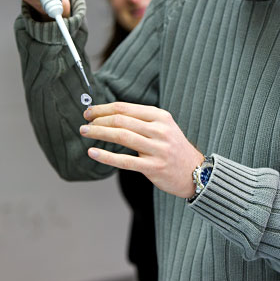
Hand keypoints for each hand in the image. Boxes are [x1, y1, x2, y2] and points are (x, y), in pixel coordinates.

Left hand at [80, 102, 202, 197]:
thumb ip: (142, 120)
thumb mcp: (164, 127)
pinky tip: (93, 152)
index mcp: (160, 116)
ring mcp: (157, 149)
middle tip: (84, 123)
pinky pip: (124, 160)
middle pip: (121, 120)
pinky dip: (106, 156)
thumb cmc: (174, 148)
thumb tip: (111, 114)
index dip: (104, 109)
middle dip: (98, 120)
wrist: (195, 172)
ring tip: (85, 133)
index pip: (125, 108)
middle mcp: (160, 130)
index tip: (90, 112)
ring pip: (121, 136)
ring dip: (99, 133)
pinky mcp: (153, 167)